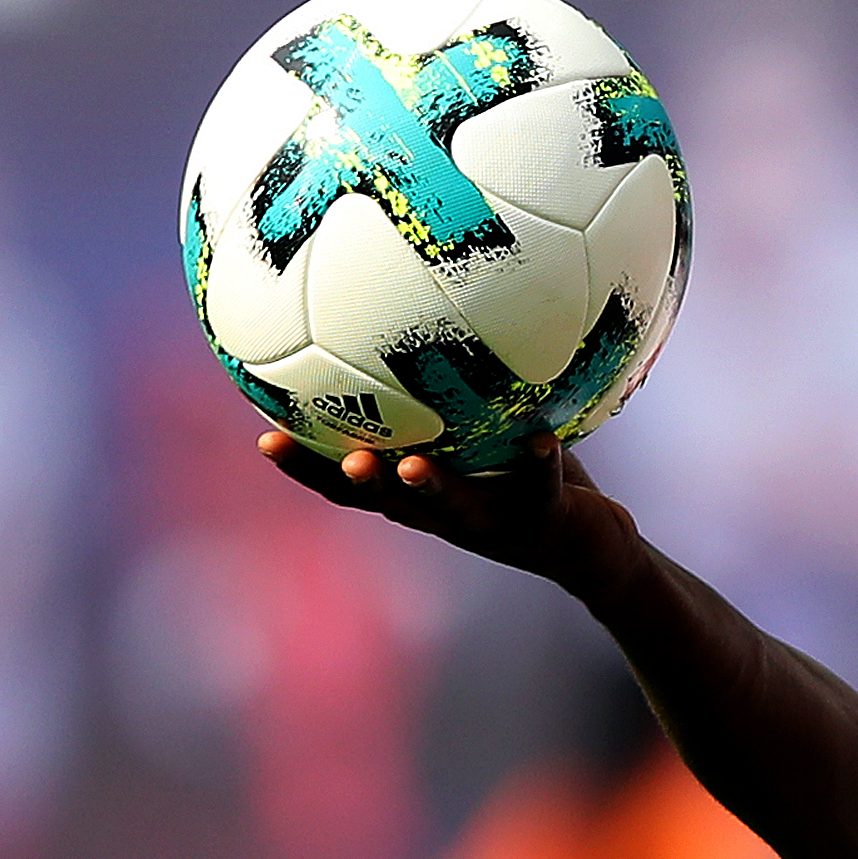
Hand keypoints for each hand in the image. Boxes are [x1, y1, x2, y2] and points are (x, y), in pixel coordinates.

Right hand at [256, 430, 639, 594]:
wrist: (592, 545)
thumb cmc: (527, 476)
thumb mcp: (483, 435)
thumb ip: (445, 395)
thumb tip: (412, 314)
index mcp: (419, 495)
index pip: (348, 485)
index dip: (306, 470)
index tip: (265, 439)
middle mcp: (446, 515)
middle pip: (390, 503)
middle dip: (359, 482)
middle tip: (340, 457)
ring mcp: (494, 523)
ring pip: (456, 508)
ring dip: (433, 488)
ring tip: (414, 464)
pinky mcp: (545, 518)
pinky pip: (542, 487)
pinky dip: (540, 462)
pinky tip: (541, 437)